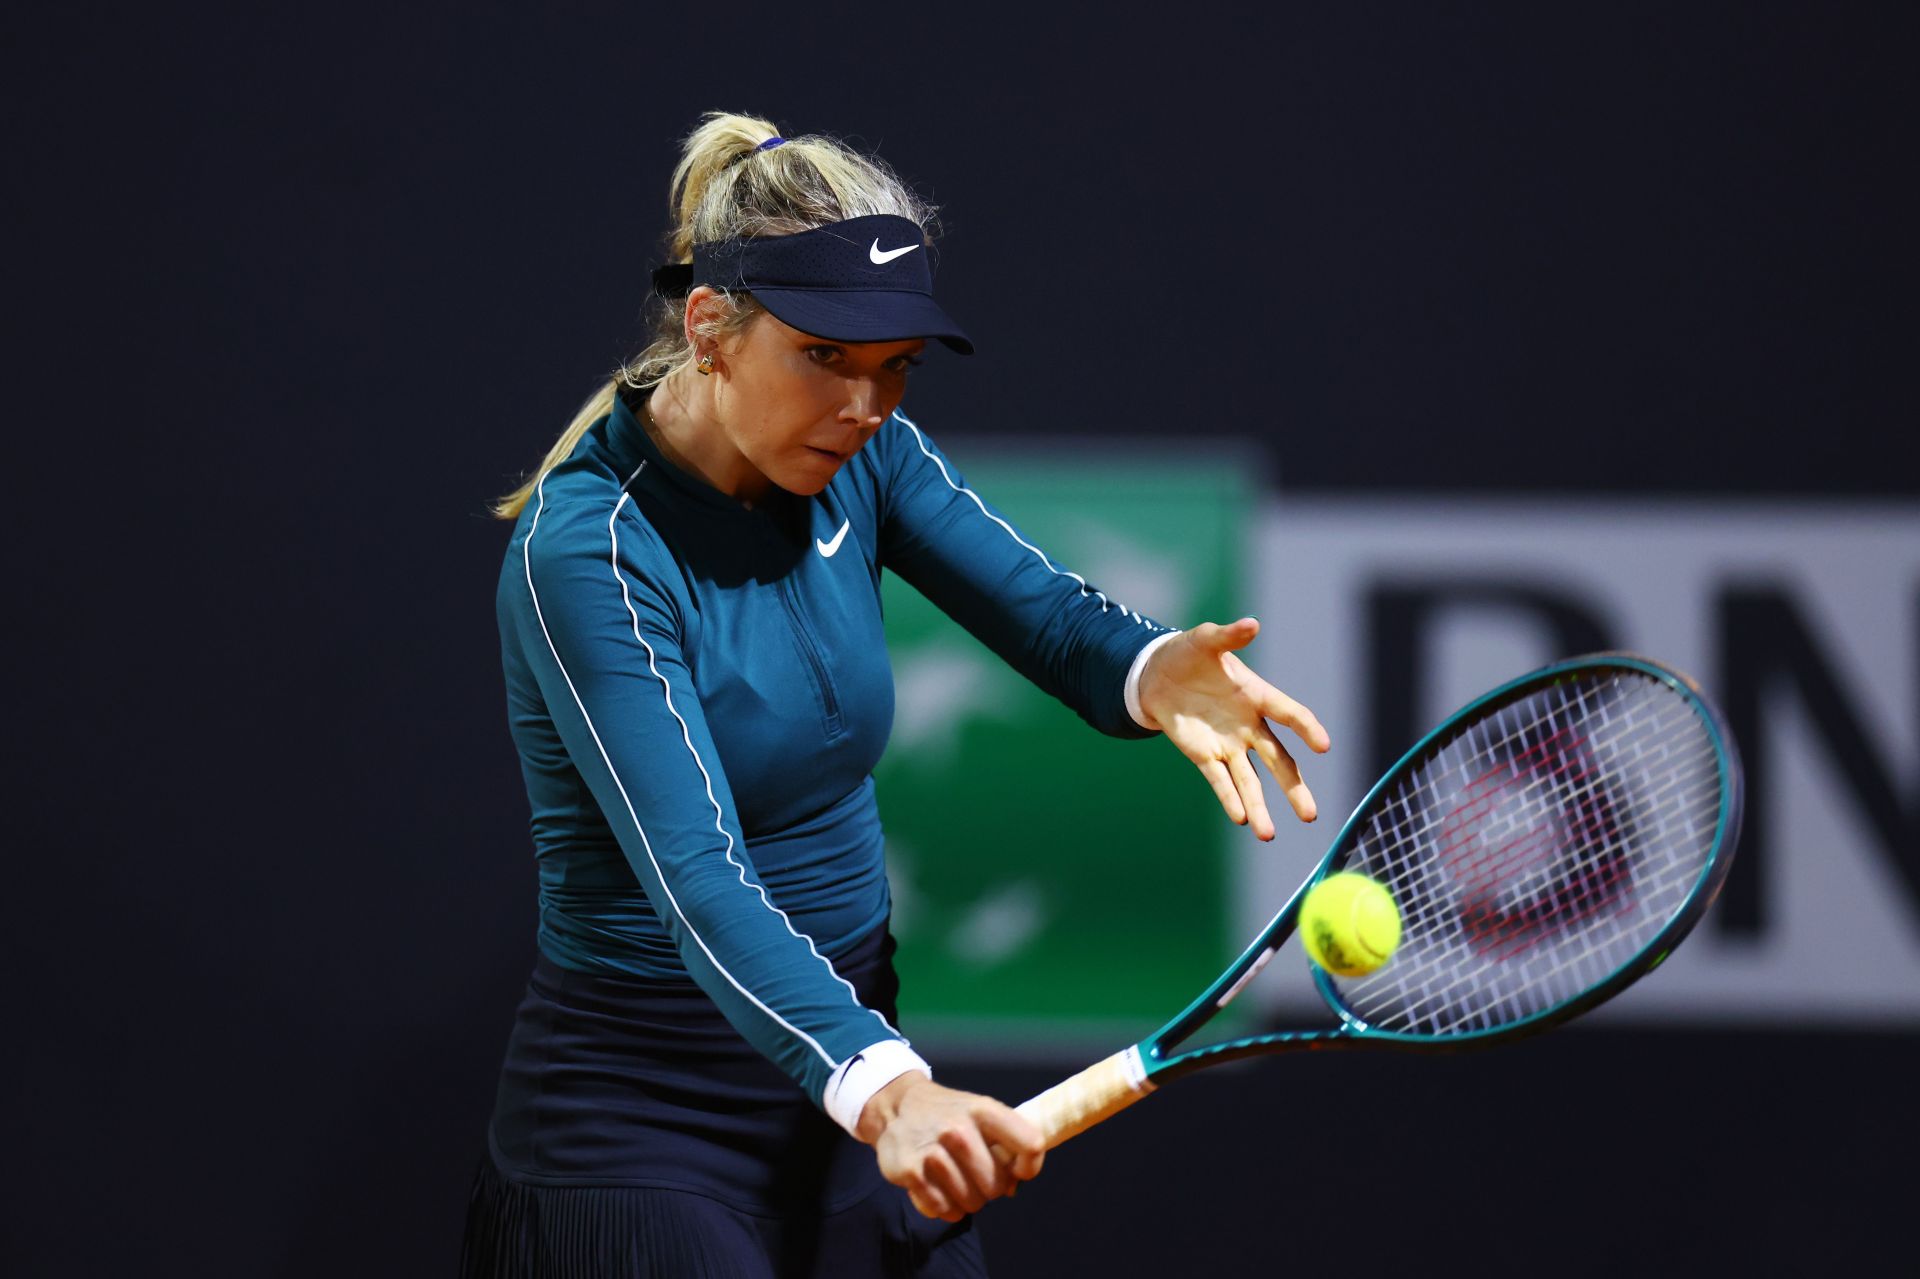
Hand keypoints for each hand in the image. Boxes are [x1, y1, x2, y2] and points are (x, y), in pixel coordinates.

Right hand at [857, 1074, 1045, 1221]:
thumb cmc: (949, 1114)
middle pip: (996, 1186)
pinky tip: (937, 1189)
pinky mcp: (911, 1173)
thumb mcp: (980, 1114)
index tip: (1017, 1171)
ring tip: (954, 1180)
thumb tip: (1013, 1186)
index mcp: (984, 1110)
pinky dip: (944, 1207)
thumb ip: (1004, 1144)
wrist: (897, 1106)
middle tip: (974, 1175)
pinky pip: (943, 1210)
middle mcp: (958, 1129)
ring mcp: (933, 1152)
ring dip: (965, 1200)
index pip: (1030, 1144)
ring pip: (971, 1203)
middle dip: (989, 1189)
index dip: (1029, 1166)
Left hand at [1137, 618, 1330, 840]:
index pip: (1289, 714)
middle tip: (1310, 816)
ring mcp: (1229, 744)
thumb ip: (1228, 636)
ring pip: (1251, 781)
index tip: (1323, 744)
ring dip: (1259, 807)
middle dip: (1294, 788)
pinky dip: (1229, 798)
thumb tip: (1251, 624)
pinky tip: (1240, 819)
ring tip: (1268, 834)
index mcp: (1257, 695)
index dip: (1306, 727)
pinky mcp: (1205, 756)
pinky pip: (1220, 781)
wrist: (1156, 675)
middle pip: (1279, 761)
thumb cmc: (1188, 653)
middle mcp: (1249, 726)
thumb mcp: (1205, 640)